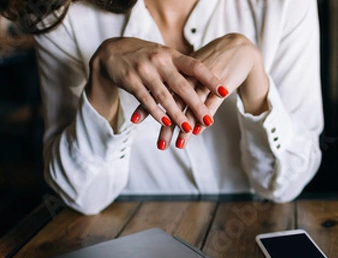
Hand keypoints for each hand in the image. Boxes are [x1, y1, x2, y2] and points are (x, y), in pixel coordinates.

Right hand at [86, 37, 227, 134]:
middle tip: (208, 120)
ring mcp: (144, 70)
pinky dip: (156, 111)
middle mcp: (160, 61)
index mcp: (172, 55)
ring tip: (188, 128)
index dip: (211, 80)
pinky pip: (145, 99)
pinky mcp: (130, 80)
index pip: (196, 67)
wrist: (112, 50)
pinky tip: (165, 122)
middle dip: (196, 104)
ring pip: (164, 96)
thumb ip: (182, 68)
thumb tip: (208, 82)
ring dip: (177, 114)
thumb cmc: (145, 56)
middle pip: (182, 85)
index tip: (225, 92)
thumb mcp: (165, 56)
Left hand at [131, 33, 268, 149]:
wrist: (238, 46)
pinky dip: (203, 118)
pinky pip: (211, 104)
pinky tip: (197, 132)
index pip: (158, 90)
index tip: (135, 120)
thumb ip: (176, 80)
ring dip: (185, 127)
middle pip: (173, 103)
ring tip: (179, 144)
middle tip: (160, 145)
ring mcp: (205, 81)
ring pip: (191, 106)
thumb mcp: (190, 68)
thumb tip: (159, 92)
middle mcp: (189, 75)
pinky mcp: (222, 85)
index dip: (146, 105)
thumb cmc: (213, 59)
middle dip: (166, 126)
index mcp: (178, 70)